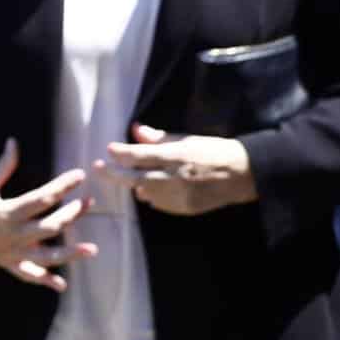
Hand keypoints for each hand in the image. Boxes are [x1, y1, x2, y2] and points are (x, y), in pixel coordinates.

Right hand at [0, 137, 95, 292]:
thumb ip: (3, 166)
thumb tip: (13, 143)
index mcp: (6, 212)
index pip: (42, 197)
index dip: (63, 185)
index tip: (78, 175)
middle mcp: (12, 234)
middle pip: (51, 226)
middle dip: (72, 214)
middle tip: (88, 202)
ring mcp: (11, 252)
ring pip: (47, 255)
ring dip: (70, 253)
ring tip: (92, 249)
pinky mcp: (7, 263)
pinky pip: (29, 275)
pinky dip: (45, 281)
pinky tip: (61, 285)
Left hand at [97, 122, 256, 215]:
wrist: (242, 175)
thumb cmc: (213, 150)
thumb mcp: (186, 139)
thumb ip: (158, 138)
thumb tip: (135, 130)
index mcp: (175, 156)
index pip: (138, 156)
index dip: (120, 153)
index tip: (108, 149)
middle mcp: (174, 178)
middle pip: (133, 178)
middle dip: (112, 173)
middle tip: (97, 167)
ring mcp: (179, 196)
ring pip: (143, 192)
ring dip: (133, 184)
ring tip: (128, 176)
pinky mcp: (184, 209)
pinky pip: (158, 204)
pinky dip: (150, 195)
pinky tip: (149, 188)